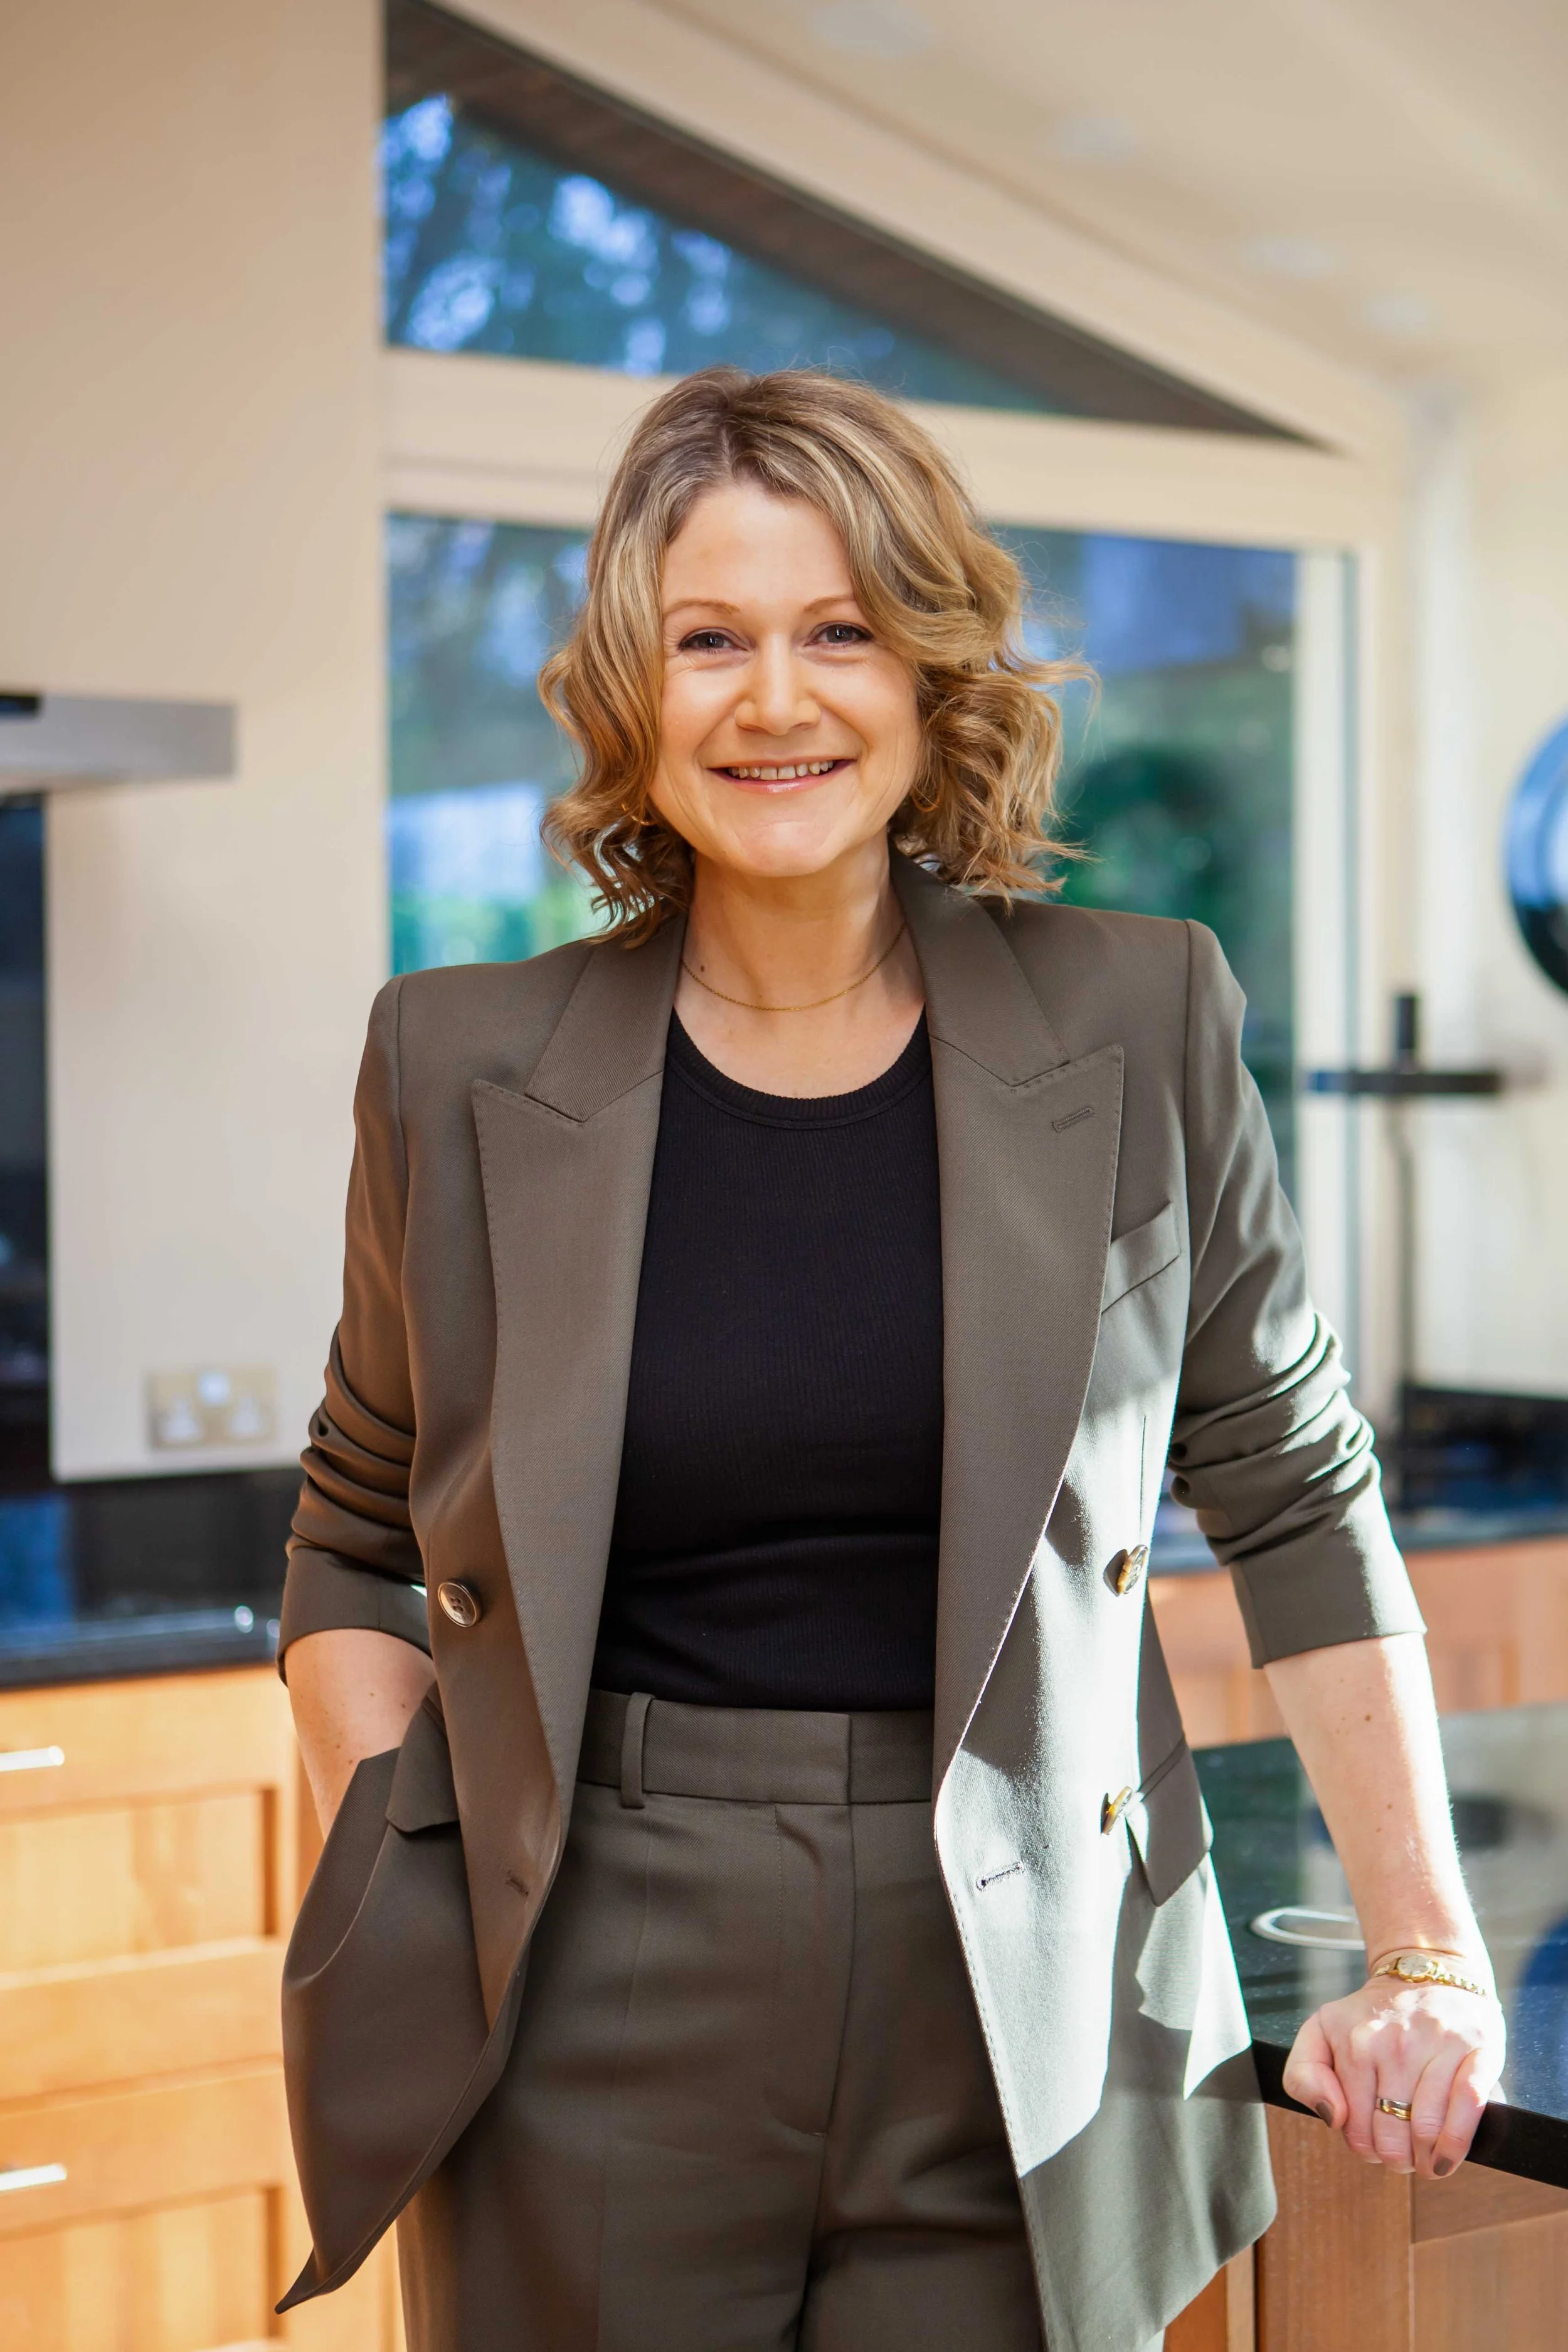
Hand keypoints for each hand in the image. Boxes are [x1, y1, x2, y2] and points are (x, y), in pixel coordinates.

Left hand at [1282, 1969, 1505, 2177]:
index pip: (1355, 2128)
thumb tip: (1333, 2117)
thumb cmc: (1373, 2015)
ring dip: (1425, 2159)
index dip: (1365, 2147)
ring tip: (1425, 2159)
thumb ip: (1303, 2075)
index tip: (1373, 2141)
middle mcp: (1394, 2043)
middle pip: (1392, 2136)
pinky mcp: (1476, 2048)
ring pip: (1428, 2129)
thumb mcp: (1320, 2032)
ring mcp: (1437, 2045)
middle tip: (1402, 2153)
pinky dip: (1456, 2142)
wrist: (1426, 1973)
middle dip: (1396, 2158)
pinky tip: (1447, 2157)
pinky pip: (1467, 2106)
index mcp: (1354, 2043)